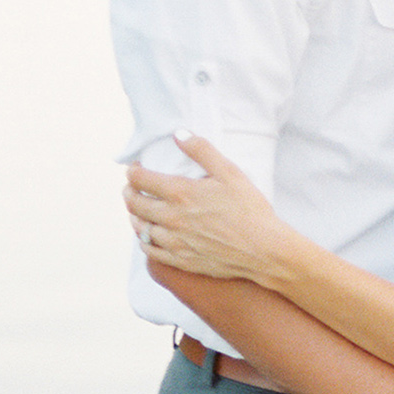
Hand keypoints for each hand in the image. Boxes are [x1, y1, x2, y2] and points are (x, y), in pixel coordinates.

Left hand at [124, 135, 285, 283]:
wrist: (264, 250)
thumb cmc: (250, 209)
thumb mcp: (230, 172)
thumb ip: (202, 150)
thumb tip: (179, 134)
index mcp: (180, 193)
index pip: (140, 179)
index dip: (133, 171)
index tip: (136, 168)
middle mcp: (171, 218)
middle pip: (135, 203)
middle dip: (129, 192)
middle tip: (132, 187)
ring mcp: (174, 241)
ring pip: (140, 228)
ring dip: (135, 216)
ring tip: (138, 210)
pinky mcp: (181, 260)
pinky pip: (150, 251)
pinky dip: (144, 240)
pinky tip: (148, 236)